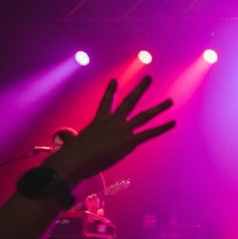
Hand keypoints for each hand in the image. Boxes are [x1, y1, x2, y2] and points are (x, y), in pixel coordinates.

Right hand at [43, 76, 174, 185]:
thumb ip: (71, 142)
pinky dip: (162, 128)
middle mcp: (112, 122)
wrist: (75, 160)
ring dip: (158, 108)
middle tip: (149, 78)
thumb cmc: (71, 156)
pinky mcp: (129, 141)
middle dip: (140, 90)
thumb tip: (64, 144)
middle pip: (129, 102)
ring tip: (170, 101)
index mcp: (98, 121)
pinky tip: (173, 122)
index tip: (115, 80)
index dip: (111, 91)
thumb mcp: (71, 145)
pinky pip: (149, 133)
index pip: (106, 103)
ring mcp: (122, 130)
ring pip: (144, 116)